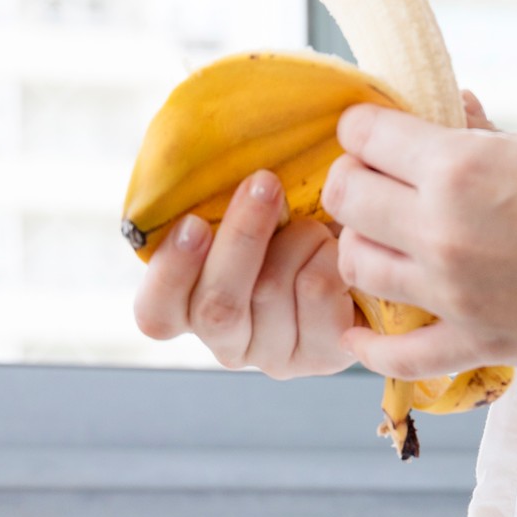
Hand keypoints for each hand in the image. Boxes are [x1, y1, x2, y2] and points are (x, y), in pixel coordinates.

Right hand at [132, 170, 356, 377]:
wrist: (359, 251)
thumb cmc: (290, 223)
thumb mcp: (244, 210)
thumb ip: (214, 204)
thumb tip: (197, 161)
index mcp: (190, 310)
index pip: (157, 314)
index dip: (170, 273)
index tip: (193, 223)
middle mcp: (227, 342)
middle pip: (217, 306)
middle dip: (241, 237)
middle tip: (264, 183)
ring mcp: (274, 356)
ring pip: (271, 290)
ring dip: (296, 237)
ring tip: (313, 222)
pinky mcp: (323, 354)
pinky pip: (317, 290)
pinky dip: (328, 252)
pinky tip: (336, 248)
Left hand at [323, 105, 516, 375]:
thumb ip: (488, 136)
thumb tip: (449, 113)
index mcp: (463, 168)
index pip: (366, 136)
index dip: (367, 125)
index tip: (381, 129)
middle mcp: (444, 233)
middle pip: (346, 198)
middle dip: (355, 178)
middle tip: (379, 178)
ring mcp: (456, 297)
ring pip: (356, 268)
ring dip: (361, 246)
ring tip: (387, 239)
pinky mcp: (478, 347)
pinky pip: (395, 356)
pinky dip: (369, 344)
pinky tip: (364, 328)